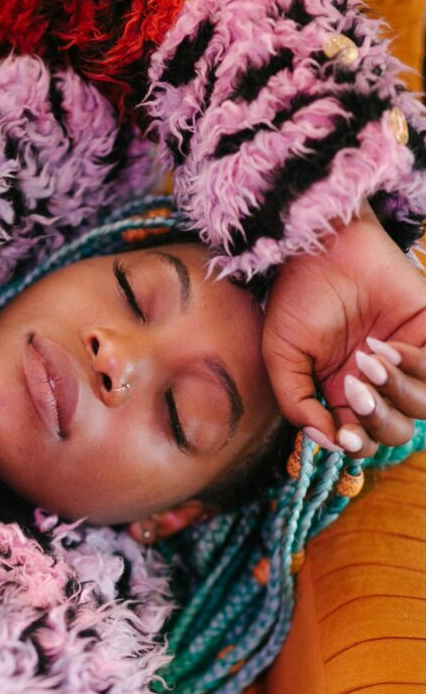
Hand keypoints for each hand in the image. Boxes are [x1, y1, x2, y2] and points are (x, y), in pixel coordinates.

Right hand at [262, 201, 425, 456]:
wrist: (318, 249)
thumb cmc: (295, 299)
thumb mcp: (281, 359)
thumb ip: (298, 404)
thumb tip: (329, 443)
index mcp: (341, 393)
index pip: (362, 438)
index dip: (356, 445)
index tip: (342, 433)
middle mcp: (376, 380)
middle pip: (395, 430)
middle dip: (377, 419)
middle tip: (353, 386)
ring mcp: (404, 357)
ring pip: (422, 405)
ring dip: (394, 390)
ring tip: (367, 358)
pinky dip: (411, 363)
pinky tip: (383, 344)